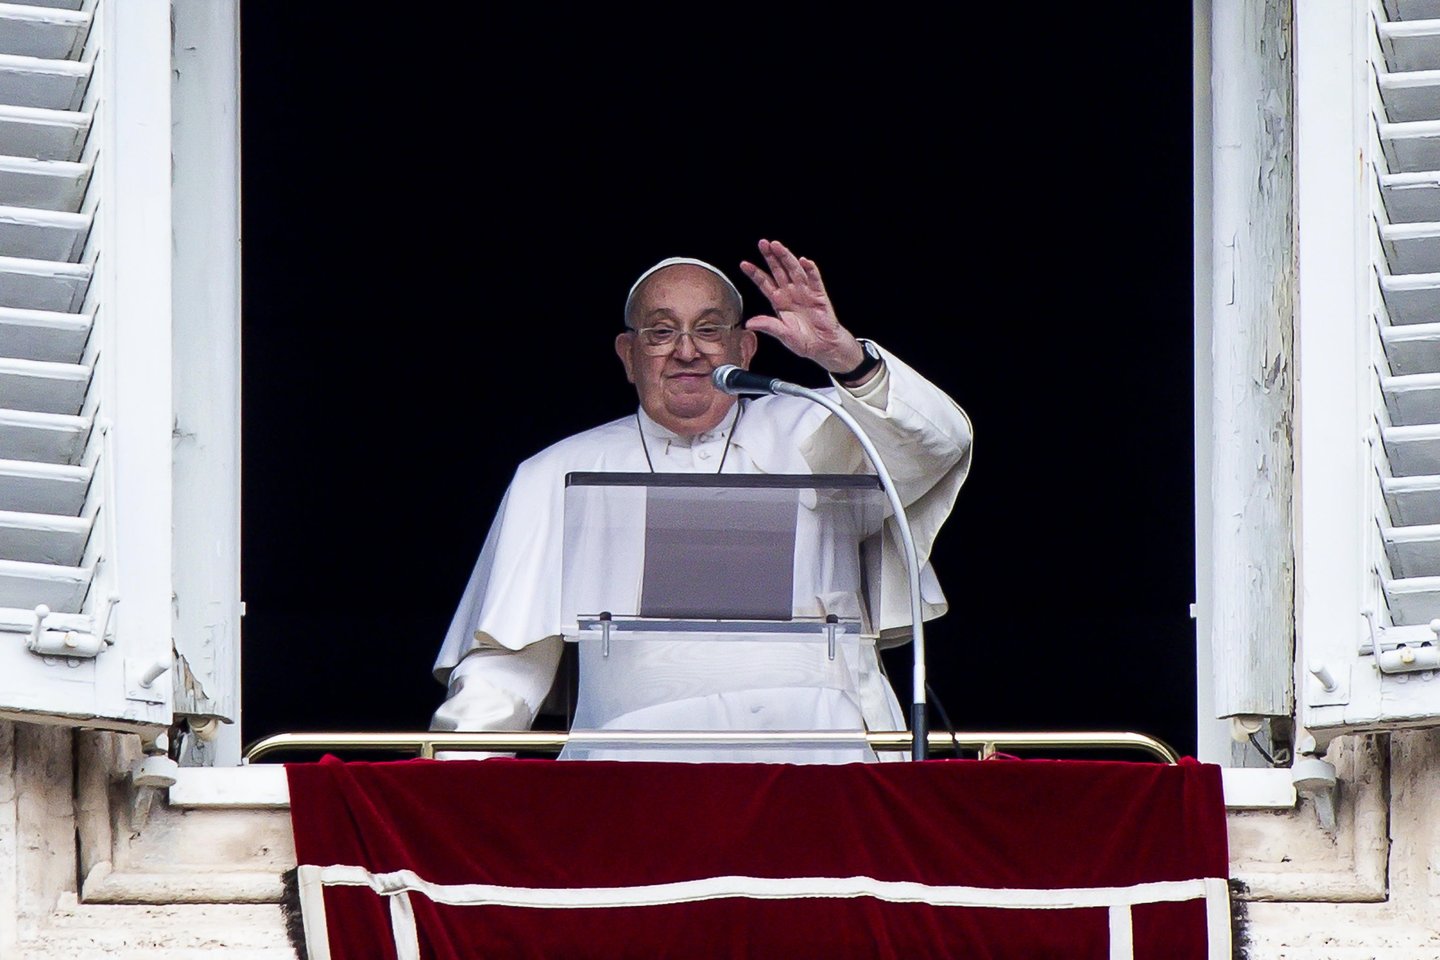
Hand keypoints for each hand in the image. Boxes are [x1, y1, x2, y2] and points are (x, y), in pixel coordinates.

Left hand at [739, 239, 864, 374]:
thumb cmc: (803, 341)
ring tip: (778, 246)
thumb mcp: (782, 334)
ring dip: (786, 258)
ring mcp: (804, 292)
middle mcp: (790, 293)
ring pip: (794, 271)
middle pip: (778, 271)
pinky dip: (810, 270)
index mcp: (779, 301)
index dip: (755, 273)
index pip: (764, 283)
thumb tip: (749, 323)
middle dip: (771, 257)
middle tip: (763, 244)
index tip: (744, 264)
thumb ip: (768, 326)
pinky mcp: (819, 295)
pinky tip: (804, 261)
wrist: (823, 347)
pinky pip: (814, 280)